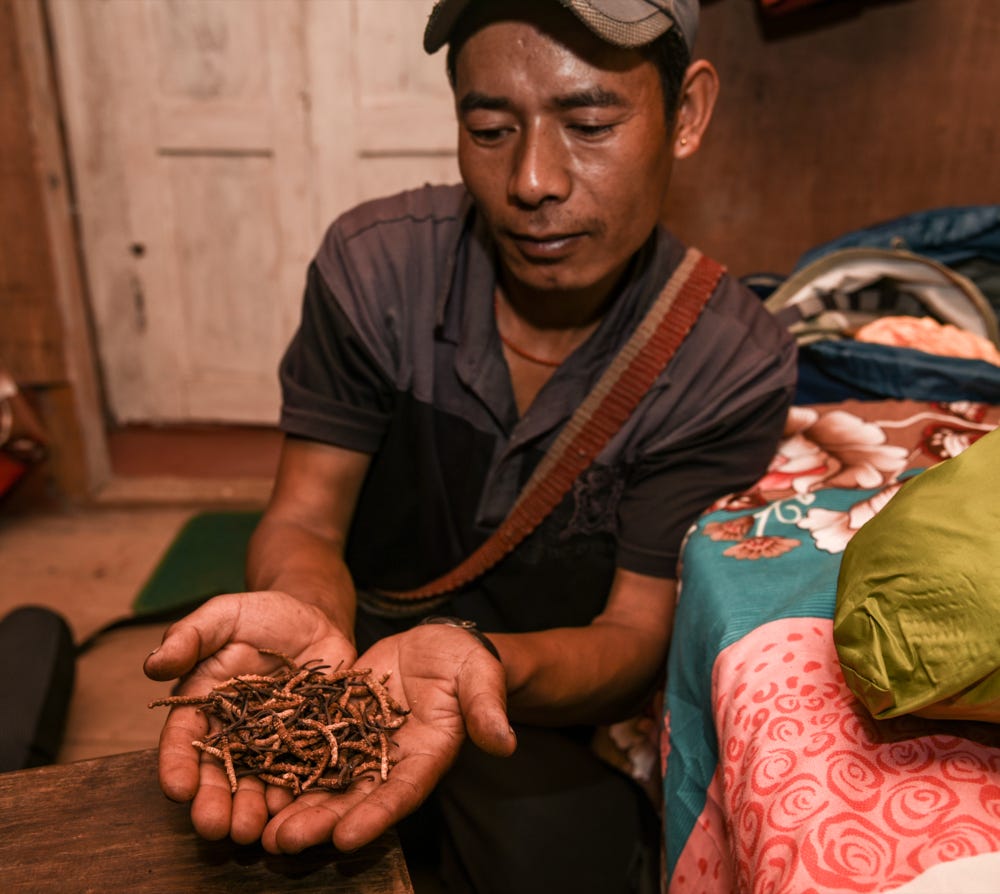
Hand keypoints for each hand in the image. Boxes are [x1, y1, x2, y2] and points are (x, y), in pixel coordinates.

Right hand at [143, 590, 354, 843]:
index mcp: (204, 705)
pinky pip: (304, 770)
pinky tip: (296, 810)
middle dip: (214, 802)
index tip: (176, 789)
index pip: (184, 740)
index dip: (177, 765)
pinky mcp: (310, 740)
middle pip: (219, 773)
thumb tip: (153, 664)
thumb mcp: (222, 615)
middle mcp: (234, 732)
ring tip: (252, 832)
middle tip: (215, 827)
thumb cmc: (260, 615)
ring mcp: (273, 740)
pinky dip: (299, 792)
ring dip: (254, 810)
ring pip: (259, 781)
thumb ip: (190, 636)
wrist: (314, 617)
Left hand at [259, 622, 515, 854]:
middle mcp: (391, 761)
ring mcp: (362, 745)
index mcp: (427, 756)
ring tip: (260, 828)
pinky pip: (310, 747)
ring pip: (326, 781)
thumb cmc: (465, 661)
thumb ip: (486, 708)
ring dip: (296, 805)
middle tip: (282, 842)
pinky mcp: (339, 724)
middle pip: (355, 798)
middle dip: (320, 822)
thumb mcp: (479, 675)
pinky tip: (255, 778)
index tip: (346, 837)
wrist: (437, 646)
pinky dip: (285, 765)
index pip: (402, 792)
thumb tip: (505, 742)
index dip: (375, 816)